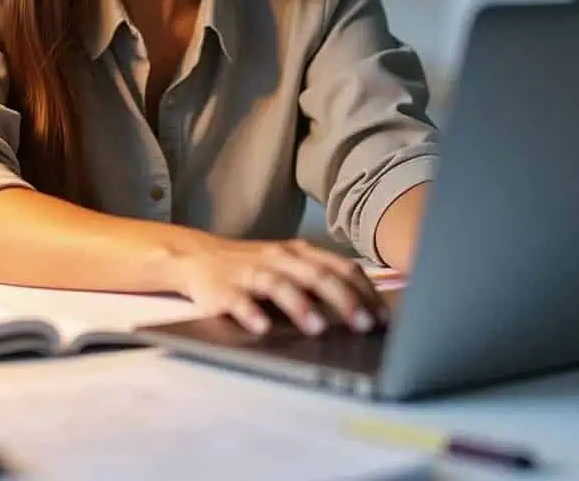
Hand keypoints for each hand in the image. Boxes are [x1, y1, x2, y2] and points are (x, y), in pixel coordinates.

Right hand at [170, 237, 385, 336]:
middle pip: (315, 274)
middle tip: (364, 326)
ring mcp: (249, 272)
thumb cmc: (255, 269)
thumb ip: (322, 282)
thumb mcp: (290, 267)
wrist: (198, 258)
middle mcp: (277, 258)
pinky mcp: (222, 289)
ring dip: (299, 305)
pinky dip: (251, 313)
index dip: (365, 292)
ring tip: (316, 328)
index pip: (340, 267)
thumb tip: (369, 313)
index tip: (384, 319)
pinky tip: (262, 327)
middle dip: (343, 299)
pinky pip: (238, 299)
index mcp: (299, 253)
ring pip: (278, 284)